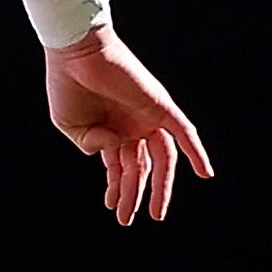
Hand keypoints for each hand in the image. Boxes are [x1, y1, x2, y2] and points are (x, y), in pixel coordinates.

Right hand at [45, 26, 212, 223]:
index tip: (112, 207)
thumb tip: (112, 151)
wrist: (74, 51)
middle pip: (141, 167)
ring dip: (162, 187)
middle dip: (133, 195)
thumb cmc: (67, 84)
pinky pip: (184, 132)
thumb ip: (89, 145)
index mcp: (111, 130)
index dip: (116, 188)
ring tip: (156, 214)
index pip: (121, 166)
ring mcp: (147, 117)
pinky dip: (196, 152)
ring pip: (163, 158)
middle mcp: (132, 126)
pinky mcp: (160, 106)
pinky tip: (204, 173)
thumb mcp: (70, 125)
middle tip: (126, 219)